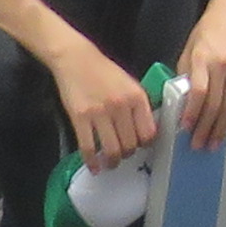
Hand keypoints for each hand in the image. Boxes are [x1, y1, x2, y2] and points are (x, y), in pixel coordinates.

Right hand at [56, 35, 158, 168]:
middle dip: (128, 154)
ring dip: (113, 161)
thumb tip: (146, 132)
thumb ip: (138, 106)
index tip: (141, 147)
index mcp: (137, 97)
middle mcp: (121, 106)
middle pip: (130, 145)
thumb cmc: (105, 72)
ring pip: (112, 150)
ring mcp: (100, 113)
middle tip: (123, 154)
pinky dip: (92, 162)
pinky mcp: (80, 118)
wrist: (76, 60)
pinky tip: (94, 166)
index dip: (145, 144)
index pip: (148, 132)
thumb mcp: (130, 84)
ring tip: (111, 162)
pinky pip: (88, 148)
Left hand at [173, 0, 225, 150]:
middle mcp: (223, 66)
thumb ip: (187, 72)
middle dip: (206, 128)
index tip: (186, 128)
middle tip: (197, 145)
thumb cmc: (210, 27)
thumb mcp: (191, 46)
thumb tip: (181, 98)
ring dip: (220, 129)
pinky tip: (225, 129)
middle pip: (215, 104)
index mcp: (204, 58)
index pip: (199, 91)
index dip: (192, 112)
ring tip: (212, 144)